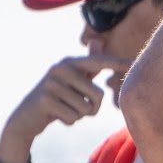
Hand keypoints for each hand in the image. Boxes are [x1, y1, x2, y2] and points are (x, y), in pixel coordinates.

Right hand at [0, 54, 131, 162]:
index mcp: (70, 62)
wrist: (27, 116)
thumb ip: (88, 65)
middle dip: (94, 108)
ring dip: (80, 115)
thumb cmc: (59, 97)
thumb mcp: (73, 80)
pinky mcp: (45, 100)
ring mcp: (51, 84)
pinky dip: (69, 121)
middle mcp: (60, 68)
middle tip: (80, 108)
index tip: (134, 64)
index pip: (100, 62)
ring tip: (66, 109)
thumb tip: (98, 41)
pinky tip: (56, 116)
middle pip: (98, 94)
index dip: (118, 64)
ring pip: (86, 108)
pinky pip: (73, 118)